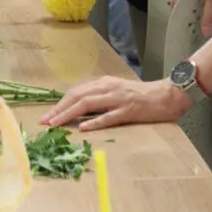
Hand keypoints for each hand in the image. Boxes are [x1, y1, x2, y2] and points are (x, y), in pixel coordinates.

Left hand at [40, 76, 191, 130]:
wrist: (166, 95)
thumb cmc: (140, 96)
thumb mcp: (116, 92)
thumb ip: (100, 98)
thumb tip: (79, 112)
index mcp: (104, 83)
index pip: (76, 92)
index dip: (60, 103)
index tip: (47, 116)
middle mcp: (108, 87)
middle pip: (78, 96)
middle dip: (59, 109)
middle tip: (45, 121)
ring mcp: (118, 98)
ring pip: (88, 104)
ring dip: (69, 114)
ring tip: (56, 124)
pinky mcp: (129, 110)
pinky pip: (109, 116)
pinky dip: (94, 122)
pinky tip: (84, 128)